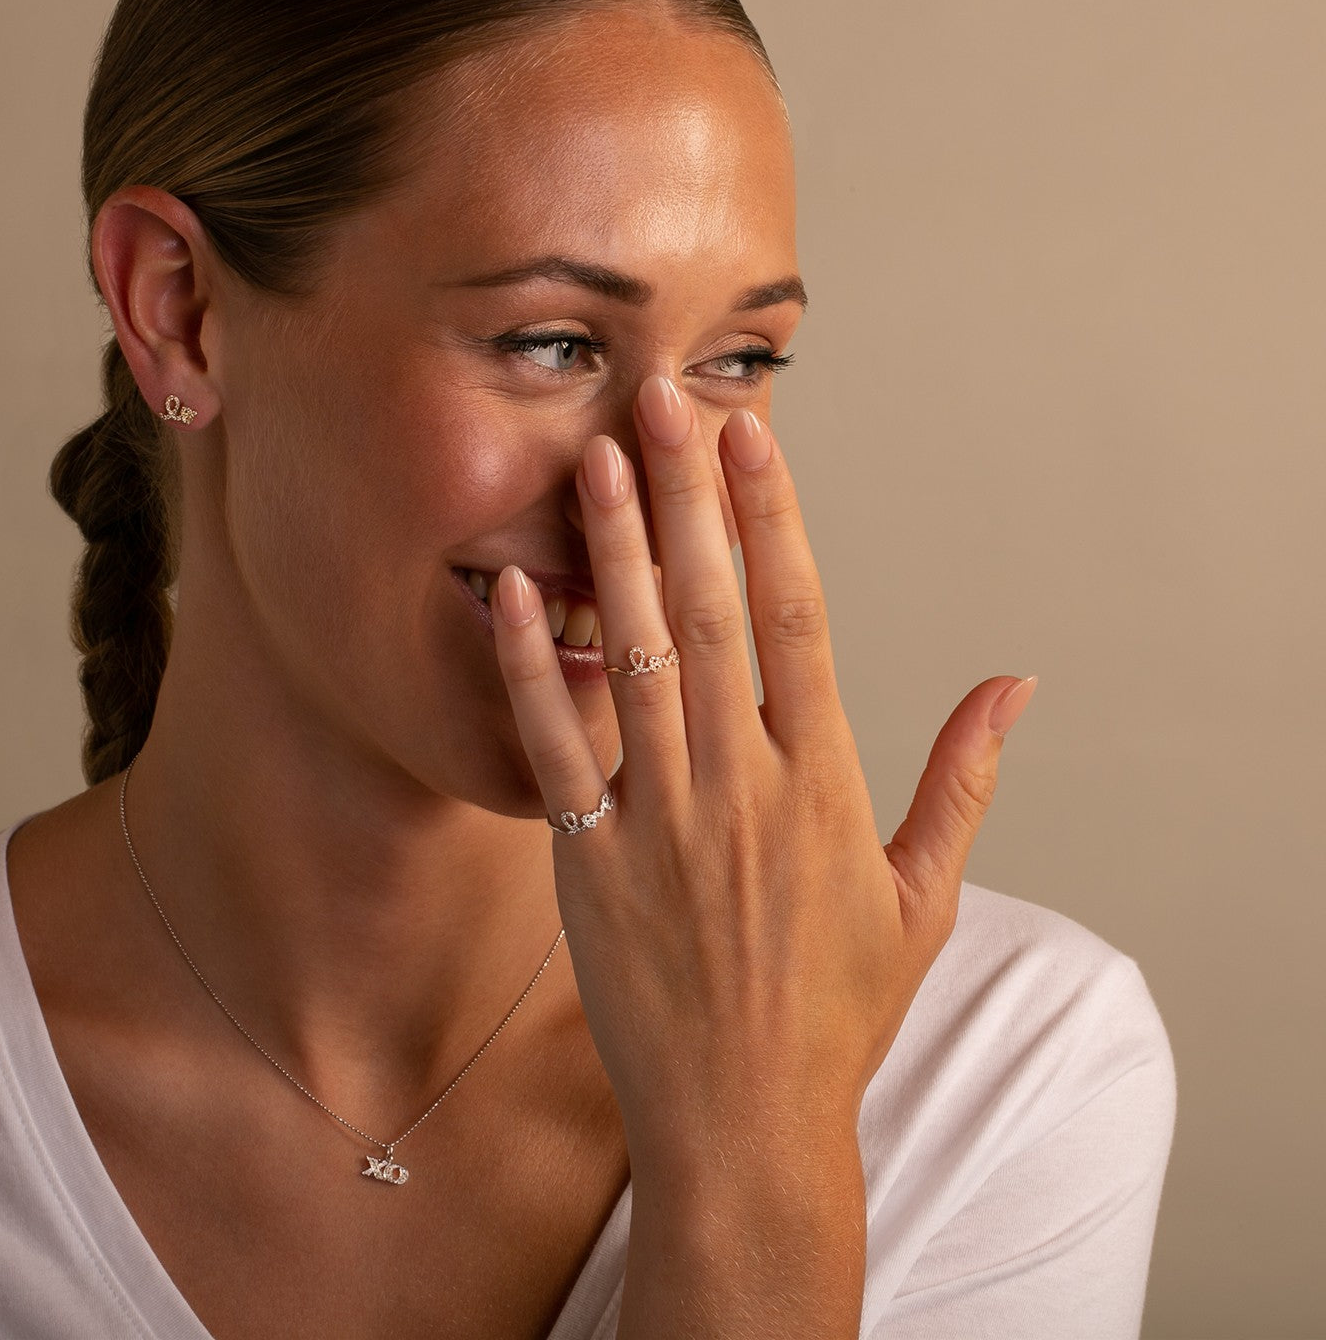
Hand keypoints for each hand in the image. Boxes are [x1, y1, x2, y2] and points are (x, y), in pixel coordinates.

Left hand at [492, 375, 1035, 1155]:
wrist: (747, 1125)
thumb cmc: (838, 1011)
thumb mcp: (924, 898)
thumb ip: (963, 781)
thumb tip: (1015, 685)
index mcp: (824, 782)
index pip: (800, 617)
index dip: (774, 517)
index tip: (754, 433)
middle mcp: (742, 785)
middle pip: (714, 611)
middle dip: (687, 496)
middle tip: (661, 398)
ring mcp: (661, 820)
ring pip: (635, 659)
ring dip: (612, 553)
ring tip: (593, 459)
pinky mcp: (592, 862)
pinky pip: (556, 749)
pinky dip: (527, 668)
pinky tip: (508, 593)